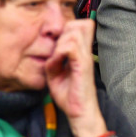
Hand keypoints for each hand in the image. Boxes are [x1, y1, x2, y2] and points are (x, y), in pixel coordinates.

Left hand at [45, 19, 103, 135]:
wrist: (80, 112)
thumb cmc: (70, 95)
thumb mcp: (55, 74)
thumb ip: (52, 61)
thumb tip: (49, 53)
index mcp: (81, 52)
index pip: (81, 25)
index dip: (68, 28)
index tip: (57, 44)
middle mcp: (86, 51)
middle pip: (79, 24)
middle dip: (64, 32)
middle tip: (56, 49)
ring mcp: (85, 57)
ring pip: (74, 32)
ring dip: (60, 42)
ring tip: (56, 57)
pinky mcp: (83, 65)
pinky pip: (71, 47)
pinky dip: (59, 52)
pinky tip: (56, 63)